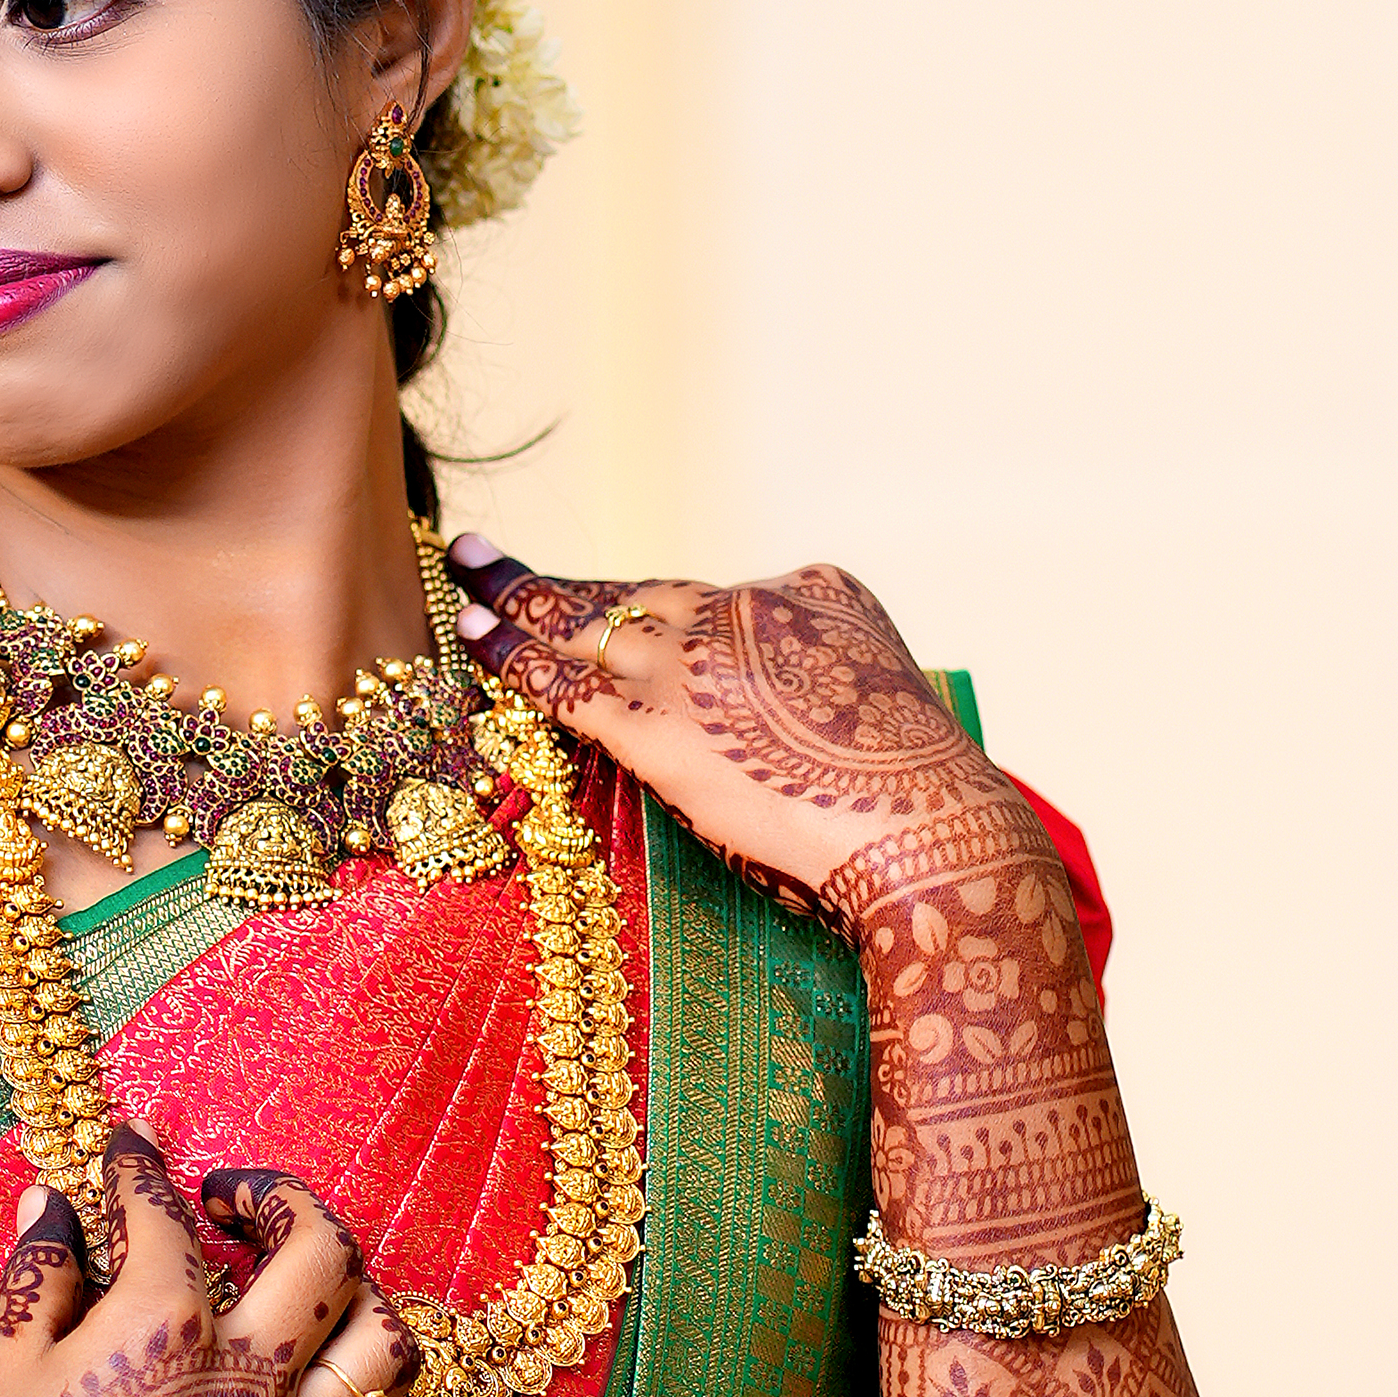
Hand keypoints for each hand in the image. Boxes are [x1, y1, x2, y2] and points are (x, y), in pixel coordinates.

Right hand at [0, 1125, 420, 1396]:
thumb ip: (41, 1272)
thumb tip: (55, 1203)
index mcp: (163, 1326)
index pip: (167, 1211)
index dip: (142, 1167)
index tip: (130, 1155)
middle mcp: (248, 1381)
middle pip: (323, 1250)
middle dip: (282, 1198)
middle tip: (233, 1202)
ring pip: (384, 1349)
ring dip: (354, 1303)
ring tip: (303, 1301)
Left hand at [447, 540, 1028, 912]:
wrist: (935, 840)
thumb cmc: (919, 807)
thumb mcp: (876, 708)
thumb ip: (814, 691)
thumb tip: (769, 724)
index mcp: (815, 591)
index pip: (710, 595)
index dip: (647, 611)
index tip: (609, 609)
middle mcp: (751, 608)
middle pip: (636, 592)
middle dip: (559, 583)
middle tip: (490, 556)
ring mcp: (703, 663)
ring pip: (589, 622)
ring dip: (515, 603)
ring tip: (462, 579)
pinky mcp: (663, 726)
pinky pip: (569, 683)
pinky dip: (513, 659)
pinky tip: (474, 642)